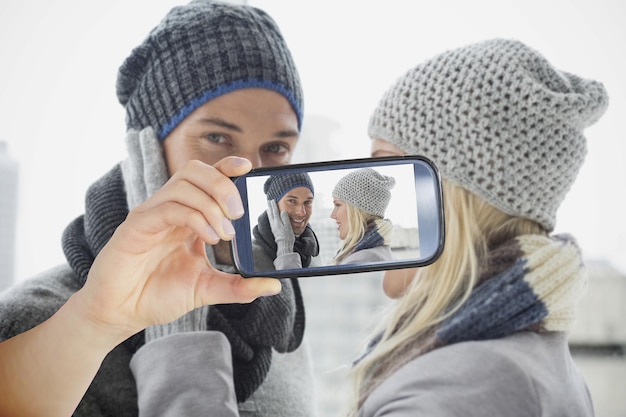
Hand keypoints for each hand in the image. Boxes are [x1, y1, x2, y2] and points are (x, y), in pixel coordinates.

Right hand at [75, 157, 281, 341]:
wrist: (121, 313)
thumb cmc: (157, 295)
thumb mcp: (207, 289)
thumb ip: (239, 286)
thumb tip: (273, 285)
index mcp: (187, 216)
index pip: (207, 178)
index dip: (227, 167)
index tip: (249, 168)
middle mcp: (170, 209)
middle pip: (196, 172)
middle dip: (223, 184)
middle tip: (238, 213)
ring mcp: (152, 215)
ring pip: (182, 184)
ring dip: (211, 204)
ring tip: (224, 233)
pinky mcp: (137, 226)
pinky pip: (168, 207)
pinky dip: (194, 217)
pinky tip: (208, 238)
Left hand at [267, 199, 294, 255]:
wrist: (284, 244)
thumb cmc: (287, 236)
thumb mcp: (288, 226)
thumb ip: (285, 218)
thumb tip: (282, 211)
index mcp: (277, 222)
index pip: (275, 211)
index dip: (274, 205)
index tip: (273, 200)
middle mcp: (274, 224)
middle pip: (271, 213)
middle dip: (270, 207)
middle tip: (268, 201)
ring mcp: (273, 227)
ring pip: (270, 217)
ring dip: (269, 211)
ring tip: (268, 207)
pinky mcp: (274, 230)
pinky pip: (271, 220)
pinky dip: (270, 216)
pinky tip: (271, 216)